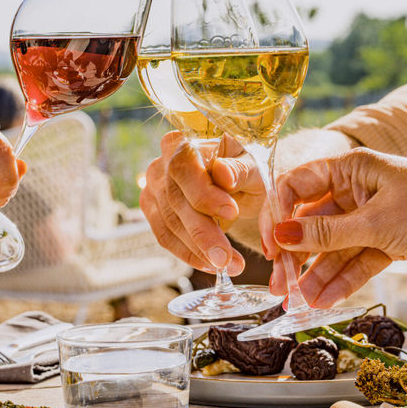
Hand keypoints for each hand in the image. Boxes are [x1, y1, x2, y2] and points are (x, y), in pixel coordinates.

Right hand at [139, 130, 265, 273]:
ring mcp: (153, 188)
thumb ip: (240, 168)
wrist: (236, 179)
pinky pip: (166, 237)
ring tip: (229, 265)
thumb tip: (223, 173)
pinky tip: (211, 265)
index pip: (184, 166)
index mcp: (184, 142)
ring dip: (200, 250)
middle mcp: (161, 163)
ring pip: (170, 224)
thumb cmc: (245, 167)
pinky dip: (190, 254)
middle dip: (203, 233)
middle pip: (175, 200)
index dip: (203, 192)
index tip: (232, 211)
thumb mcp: (253, 165)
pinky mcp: (153, 211)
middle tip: (228, 258)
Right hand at [267, 149, 406, 306]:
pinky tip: (324, 300)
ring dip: (317, 274)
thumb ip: (326, 233)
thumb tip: (282, 236)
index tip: (272, 248)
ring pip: (334, 247)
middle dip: (295, 255)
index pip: (297, 186)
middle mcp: (357, 189)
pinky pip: (356, 260)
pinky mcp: (387, 240)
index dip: (279, 216)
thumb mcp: (375, 223)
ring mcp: (372, 216)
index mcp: (351, 167)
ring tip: (300, 304)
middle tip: (281, 284)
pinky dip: (342, 280)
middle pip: (312, 221)